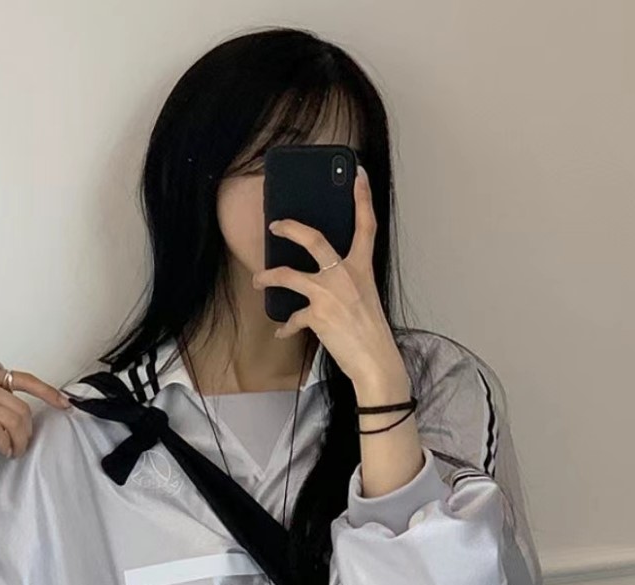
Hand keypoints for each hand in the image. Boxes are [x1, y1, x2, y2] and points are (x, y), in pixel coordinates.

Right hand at [0, 365, 70, 457]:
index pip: (27, 381)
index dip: (49, 393)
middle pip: (23, 410)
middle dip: (27, 431)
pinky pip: (0, 434)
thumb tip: (19, 416)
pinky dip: (6, 445)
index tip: (65, 404)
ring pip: (15, 423)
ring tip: (15, 450)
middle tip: (24, 442)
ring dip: (19, 442)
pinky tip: (5, 450)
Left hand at [250, 166, 408, 394]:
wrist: (374, 360)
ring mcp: (329, 293)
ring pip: (288, 275)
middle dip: (290, 228)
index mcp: (362, 267)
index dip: (362, 198)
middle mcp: (345, 274)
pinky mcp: (316, 315)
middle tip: (276, 225)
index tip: (357, 175)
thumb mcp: (365, 297)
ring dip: (268, 277)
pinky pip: (293, 318)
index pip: (366, 225)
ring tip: (259, 281)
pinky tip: (282, 332)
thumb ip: (347, 281)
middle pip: (313, 239)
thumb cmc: (370, 331)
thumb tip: (325, 276)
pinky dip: (286, 326)